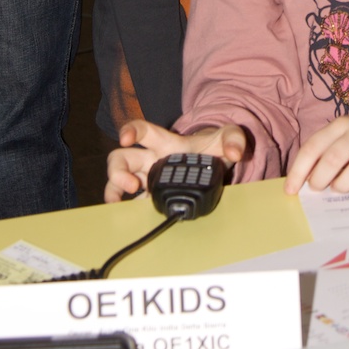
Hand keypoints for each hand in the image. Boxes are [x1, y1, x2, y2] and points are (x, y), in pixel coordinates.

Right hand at [104, 119, 247, 202]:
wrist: (215, 164)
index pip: (142, 130)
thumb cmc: (214, 147)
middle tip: (132, 186)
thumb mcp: (228, 137)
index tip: (125, 139)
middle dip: (118, 170)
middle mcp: (151, 159)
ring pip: (118, 180)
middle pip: (121, 158)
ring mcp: (148, 179)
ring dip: (114, 190)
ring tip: (118, 203)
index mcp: (164, 142)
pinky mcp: (152, 197)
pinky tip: (127, 218)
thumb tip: (235, 153)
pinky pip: (132, 203)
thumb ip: (234, 139)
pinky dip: (126, 210)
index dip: (130, 130)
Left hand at [284, 112, 348, 195]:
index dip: (299, 171)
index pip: (314, 146)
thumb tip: (303, 182)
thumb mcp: (342, 139)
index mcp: (341, 125)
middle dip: (320, 179)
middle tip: (318, 189)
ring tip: (339, 188)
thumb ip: (324, 155)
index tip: (291, 191)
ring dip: (343, 185)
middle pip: (334, 157)